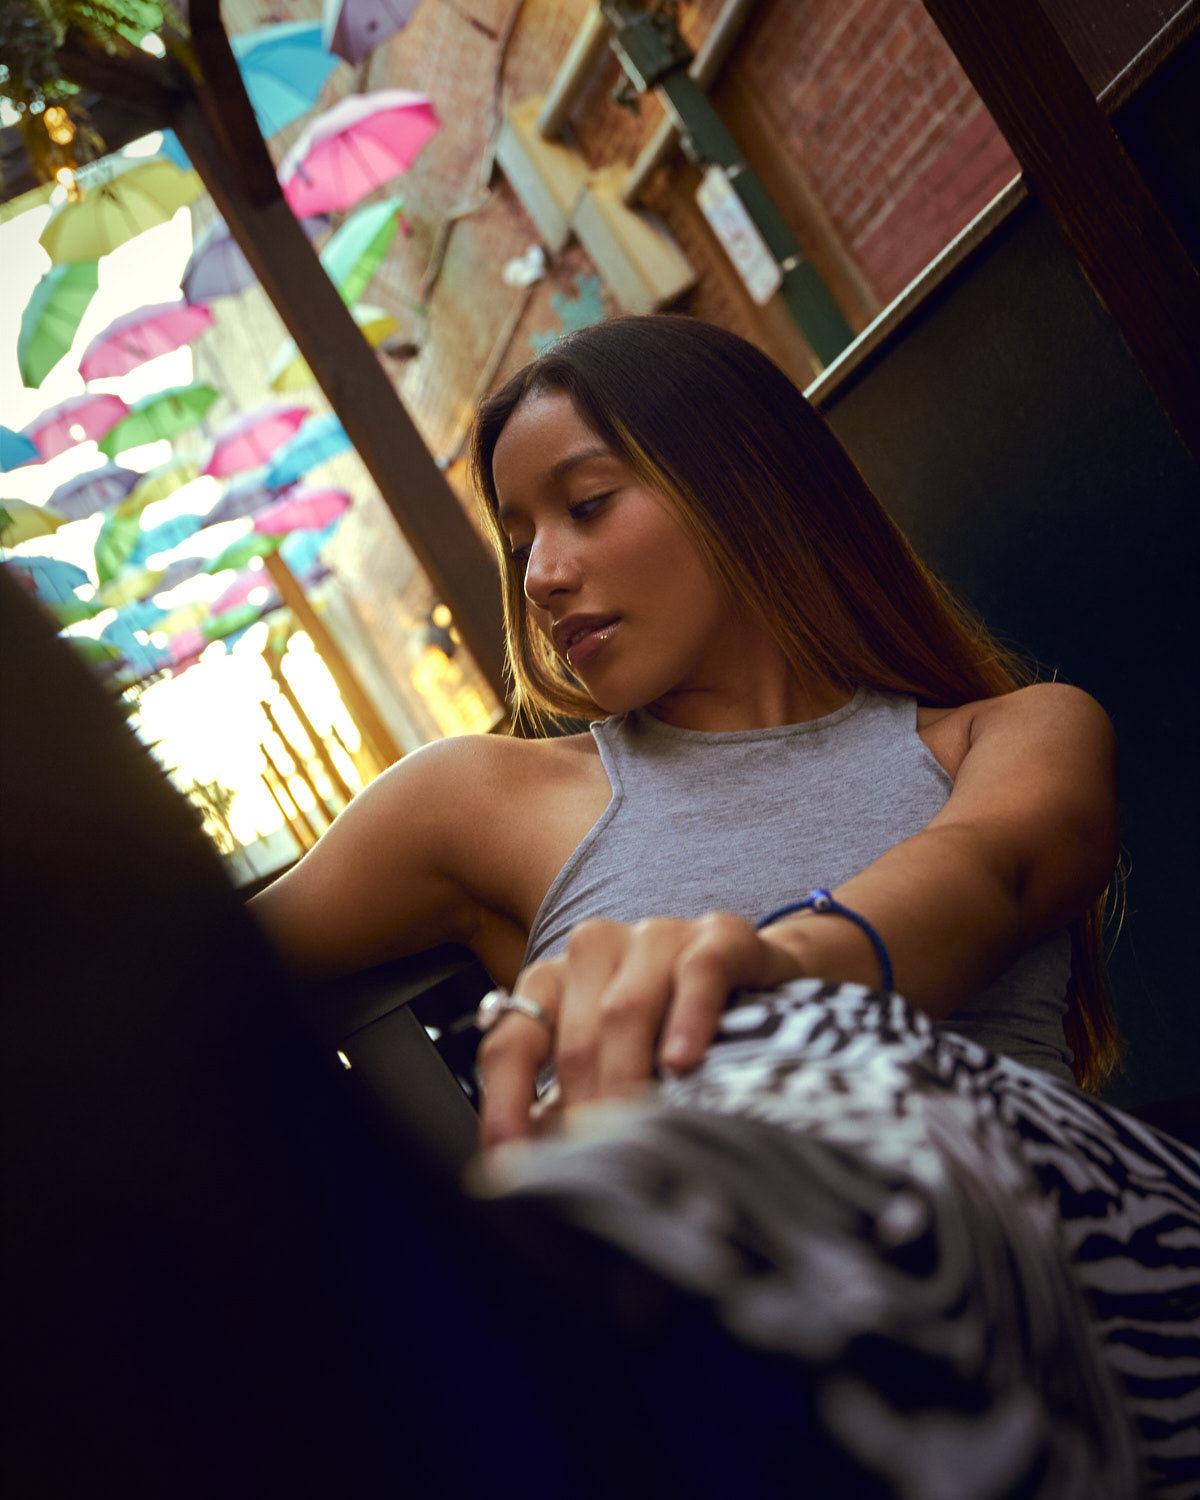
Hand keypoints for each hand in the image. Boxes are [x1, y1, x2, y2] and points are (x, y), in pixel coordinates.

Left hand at [476, 913, 804, 1147]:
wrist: (767, 983)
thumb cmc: (676, 1033)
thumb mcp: (615, 1065)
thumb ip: (570, 1105)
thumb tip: (530, 1168)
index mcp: (555, 980)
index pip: (512, 1041)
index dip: (505, 1103)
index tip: (509, 1160)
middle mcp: (596, 948)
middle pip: (575, 1038)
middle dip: (585, 1109)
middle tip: (600, 1166)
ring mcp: (656, 936)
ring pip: (626, 1009)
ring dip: (628, 1076)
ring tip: (638, 1130)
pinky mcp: (719, 936)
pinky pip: (698, 974)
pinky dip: (689, 1020)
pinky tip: (684, 1063)